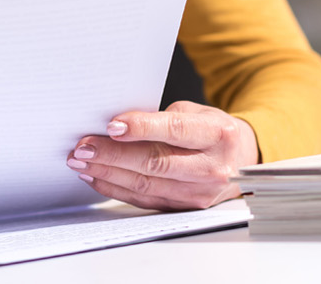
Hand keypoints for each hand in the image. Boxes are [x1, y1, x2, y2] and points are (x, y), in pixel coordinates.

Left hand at [66, 101, 257, 210]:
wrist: (239, 161)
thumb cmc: (213, 132)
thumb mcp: (196, 113)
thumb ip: (162, 119)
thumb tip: (116, 127)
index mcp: (218, 134)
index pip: (176, 131)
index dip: (142, 128)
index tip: (112, 126)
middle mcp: (212, 167)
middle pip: (155, 162)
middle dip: (113, 154)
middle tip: (83, 147)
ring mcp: (199, 192)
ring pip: (145, 184)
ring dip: (108, 172)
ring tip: (81, 161)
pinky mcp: (184, 207)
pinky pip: (144, 199)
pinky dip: (116, 187)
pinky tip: (97, 176)